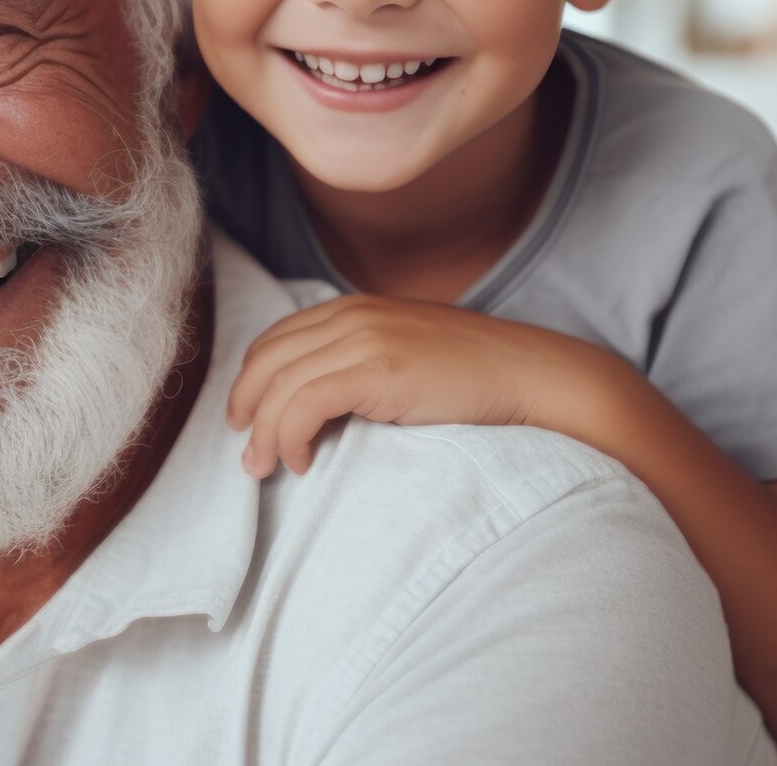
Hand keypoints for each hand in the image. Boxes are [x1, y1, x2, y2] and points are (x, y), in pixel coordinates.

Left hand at [224, 294, 624, 477]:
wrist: (530, 374)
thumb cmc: (473, 376)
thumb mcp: (405, 356)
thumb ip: (361, 363)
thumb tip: (319, 408)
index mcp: (353, 308)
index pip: (276, 340)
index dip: (252, 383)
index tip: (249, 423)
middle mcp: (350, 315)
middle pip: (266, 360)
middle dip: (246, 409)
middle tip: (248, 455)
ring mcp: (363, 338)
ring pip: (278, 387)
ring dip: (263, 434)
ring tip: (267, 468)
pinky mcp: (376, 369)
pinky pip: (303, 404)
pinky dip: (289, 436)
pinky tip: (302, 461)